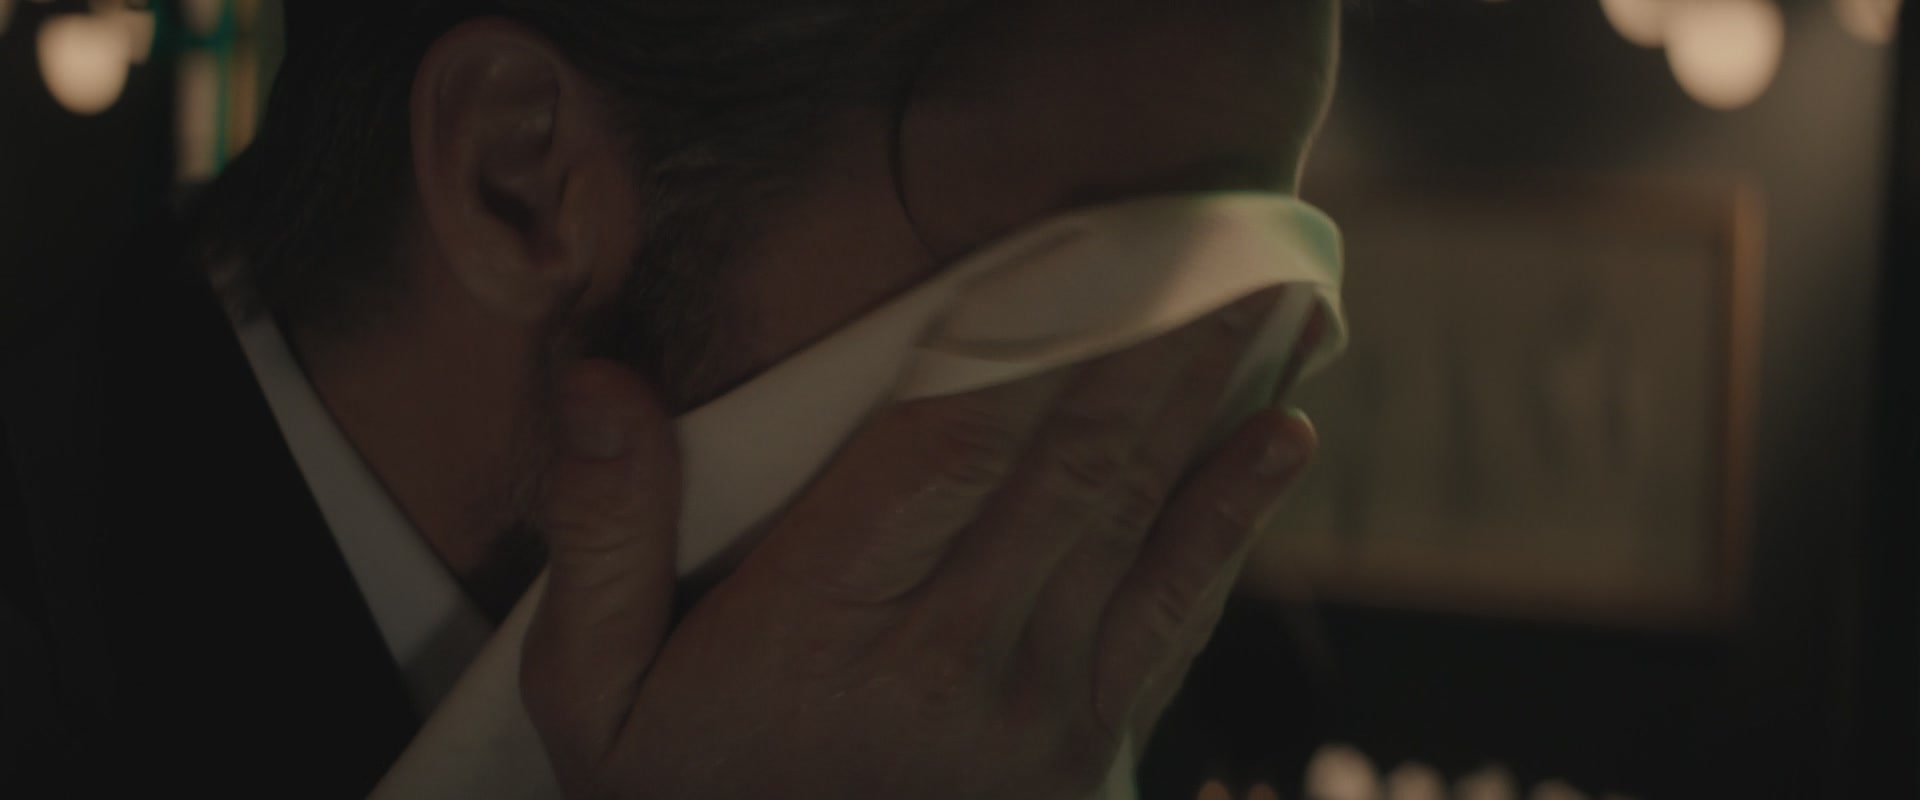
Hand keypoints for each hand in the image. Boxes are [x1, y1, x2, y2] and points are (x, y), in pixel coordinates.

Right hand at [521, 289, 1320, 798]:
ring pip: (1134, 520)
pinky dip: (1231, 521)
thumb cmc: (682, 799)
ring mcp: (1036, 709)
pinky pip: (1174, 616)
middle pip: (1064, 463)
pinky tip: (1280, 440)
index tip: (1082, 241)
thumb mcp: (593, 691)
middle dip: (1140, 341)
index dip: (1024, 334)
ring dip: (1201, 403)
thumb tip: (602, 382)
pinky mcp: (1088, 747)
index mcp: (825, 620)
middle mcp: (950, 657)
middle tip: (1207, 239)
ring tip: (1263, 303)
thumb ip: (601, 536)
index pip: (946, 442)